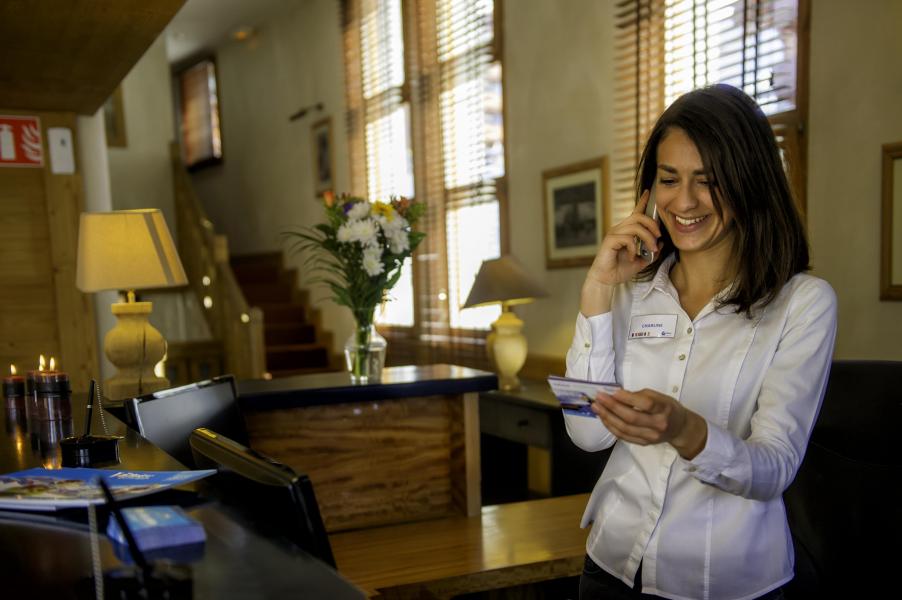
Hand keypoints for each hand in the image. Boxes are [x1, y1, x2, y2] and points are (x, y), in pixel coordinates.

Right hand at [585, 190, 661, 286]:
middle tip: (658, 237)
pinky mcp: (610, 241)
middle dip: (652, 225)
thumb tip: (661, 243)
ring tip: (651, 249)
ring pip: (635, 226)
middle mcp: (619, 229)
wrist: (607, 280)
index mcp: (627, 231)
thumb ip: (651, 252)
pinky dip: (634, 248)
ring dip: (647, 238)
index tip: (649, 192)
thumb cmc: (620, 269)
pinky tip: (632, 257)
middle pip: (638, 216)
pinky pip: (627, 238)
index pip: (636, 213)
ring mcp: (614, 234)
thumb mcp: (642, 261)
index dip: (642, 201)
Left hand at [591, 388, 707, 458]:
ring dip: (607, 418)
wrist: (679, 428)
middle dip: (612, 407)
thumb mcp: (659, 396)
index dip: (628, 398)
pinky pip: (623, 436)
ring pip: (624, 429)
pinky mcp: (643, 443)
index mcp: (664, 409)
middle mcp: (658, 425)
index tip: (613, 392)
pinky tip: (603, 418)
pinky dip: (611, 427)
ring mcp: (650, 437)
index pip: (645, 404)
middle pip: (631, 418)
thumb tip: (617, 394)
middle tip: (599, 398)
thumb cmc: (667, 408)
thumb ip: (640, 395)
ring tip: (596, 407)